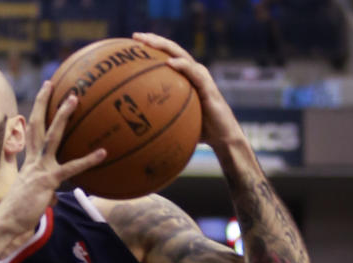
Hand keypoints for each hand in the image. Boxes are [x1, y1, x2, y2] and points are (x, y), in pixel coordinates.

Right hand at [0, 80, 105, 236]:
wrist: (6, 222)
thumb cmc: (18, 213)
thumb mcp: (33, 196)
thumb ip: (46, 191)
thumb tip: (55, 196)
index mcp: (30, 162)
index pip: (33, 130)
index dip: (38, 110)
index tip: (44, 92)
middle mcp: (33, 160)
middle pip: (37, 124)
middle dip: (44, 103)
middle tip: (53, 83)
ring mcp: (40, 168)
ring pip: (52, 136)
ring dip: (63, 116)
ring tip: (74, 99)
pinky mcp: (47, 181)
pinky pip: (70, 168)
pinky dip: (87, 160)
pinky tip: (102, 153)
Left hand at [131, 32, 243, 149]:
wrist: (221, 136)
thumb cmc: (195, 128)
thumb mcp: (172, 119)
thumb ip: (156, 116)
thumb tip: (131, 126)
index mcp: (183, 76)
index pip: (165, 55)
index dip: (151, 47)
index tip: (132, 42)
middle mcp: (192, 72)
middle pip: (171, 50)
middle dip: (154, 40)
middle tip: (136, 36)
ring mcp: (201, 77)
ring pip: (182, 56)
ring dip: (165, 47)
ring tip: (149, 42)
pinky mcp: (208, 87)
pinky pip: (194, 74)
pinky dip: (182, 66)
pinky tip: (170, 63)